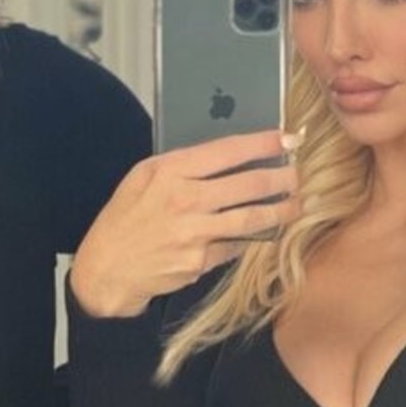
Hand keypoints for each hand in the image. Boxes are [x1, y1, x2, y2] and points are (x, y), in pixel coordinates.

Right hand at [71, 129, 301, 319]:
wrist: (107, 268)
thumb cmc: (125, 218)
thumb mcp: (143, 177)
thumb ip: (181, 164)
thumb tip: (225, 155)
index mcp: (170, 171)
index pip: (227, 151)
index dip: (262, 143)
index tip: (285, 137)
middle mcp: (185, 200)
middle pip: (248, 184)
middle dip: (281, 177)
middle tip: (298, 174)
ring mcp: (195, 233)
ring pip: (252, 218)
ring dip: (280, 210)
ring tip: (296, 204)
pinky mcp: (201, 261)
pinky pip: (236, 245)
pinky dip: (252, 238)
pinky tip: (265, 231)